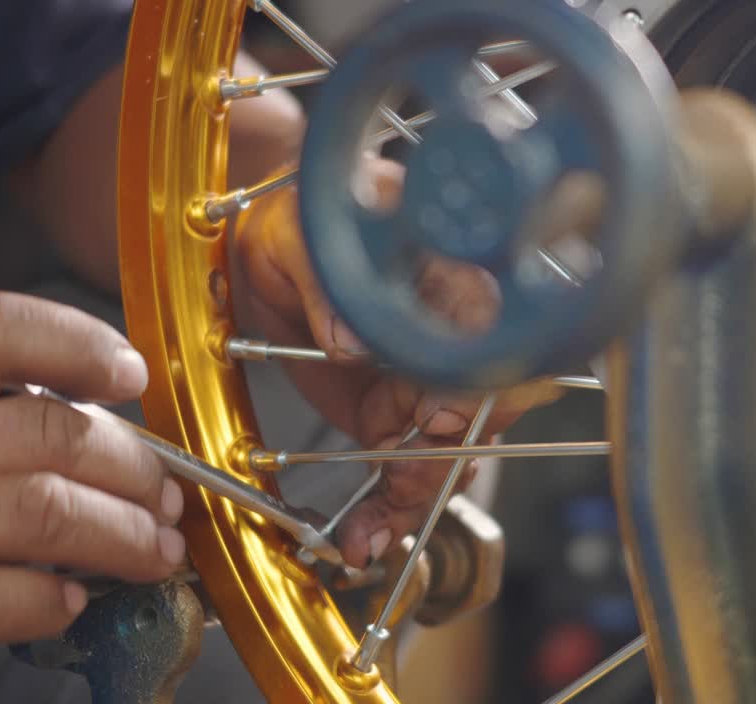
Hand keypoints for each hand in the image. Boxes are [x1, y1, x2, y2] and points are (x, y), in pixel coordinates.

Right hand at [0, 293, 185, 702]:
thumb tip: (103, 425)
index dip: (75, 341)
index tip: (129, 375)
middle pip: (48, 431)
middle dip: (135, 466)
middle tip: (165, 497)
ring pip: (44, 511)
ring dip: (122, 534)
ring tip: (152, 553)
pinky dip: (47, 599)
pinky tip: (69, 601)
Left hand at [236, 156, 561, 568]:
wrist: (270, 251)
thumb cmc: (296, 221)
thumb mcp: (295, 233)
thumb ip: (325, 281)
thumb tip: (351, 339)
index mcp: (445, 268)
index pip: (484, 329)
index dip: (469, 379)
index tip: (433, 416)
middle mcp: (454, 331)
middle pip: (482, 404)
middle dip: (439, 458)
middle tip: (395, 489)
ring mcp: (432, 379)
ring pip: (452, 449)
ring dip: (414, 498)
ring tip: (367, 535)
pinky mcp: (402, 416)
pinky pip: (414, 469)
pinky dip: (392, 509)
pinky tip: (367, 534)